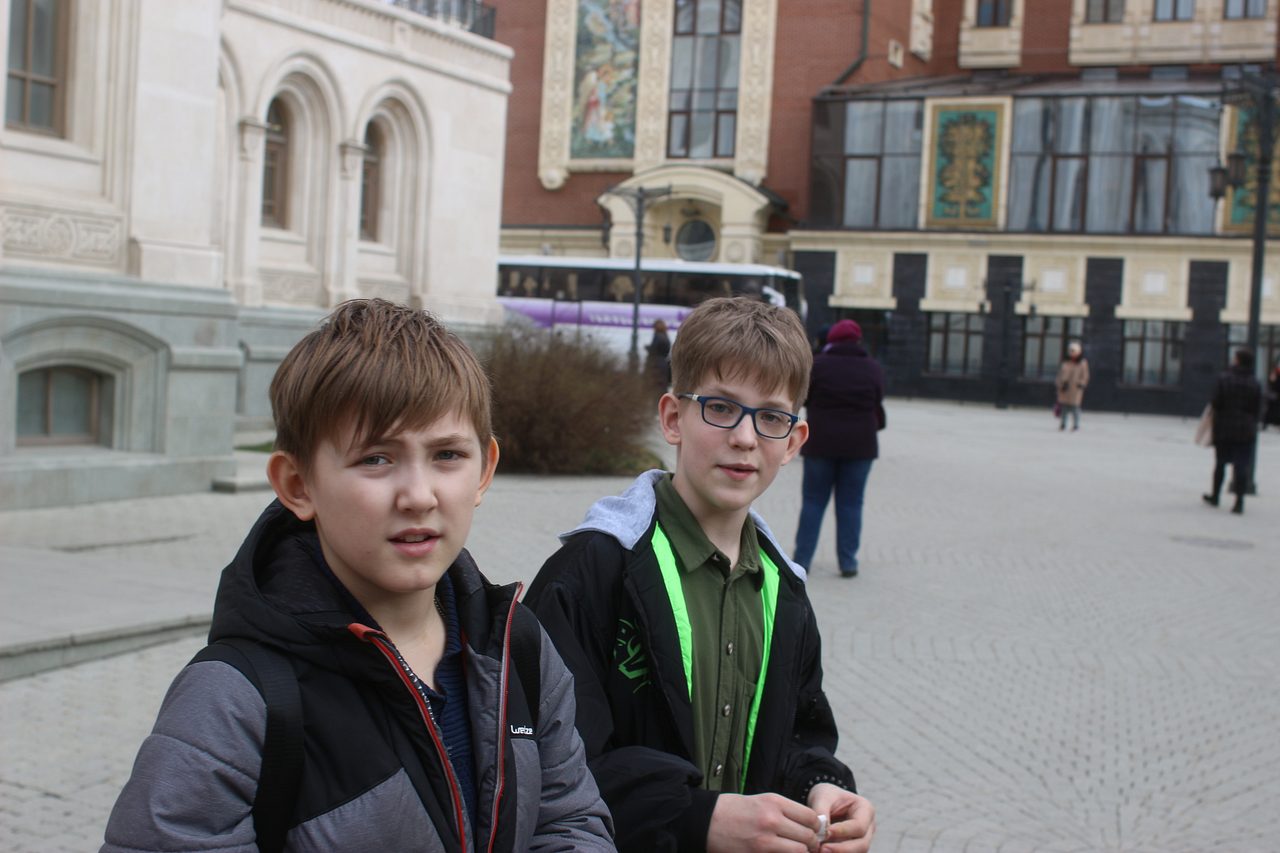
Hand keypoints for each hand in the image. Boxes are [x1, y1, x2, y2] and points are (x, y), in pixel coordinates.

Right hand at [707, 792, 821, 852]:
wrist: (705, 821)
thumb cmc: (733, 810)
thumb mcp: (760, 801)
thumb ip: (783, 811)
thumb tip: (807, 823)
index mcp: (774, 802)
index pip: (810, 817)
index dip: (816, 826)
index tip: (813, 831)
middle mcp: (772, 819)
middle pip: (808, 836)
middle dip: (811, 843)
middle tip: (808, 845)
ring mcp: (765, 840)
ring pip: (799, 851)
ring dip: (801, 852)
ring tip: (796, 851)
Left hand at [806, 783, 875, 852]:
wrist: (825, 801)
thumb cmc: (827, 796)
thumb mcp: (823, 796)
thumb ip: (821, 811)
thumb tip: (821, 831)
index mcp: (866, 809)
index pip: (859, 826)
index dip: (843, 831)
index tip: (826, 832)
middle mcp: (868, 827)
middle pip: (862, 844)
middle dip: (842, 849)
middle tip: (822, 848)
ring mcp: (863, 839)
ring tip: (819, 850)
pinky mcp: (854, 848)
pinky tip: (820, 851)